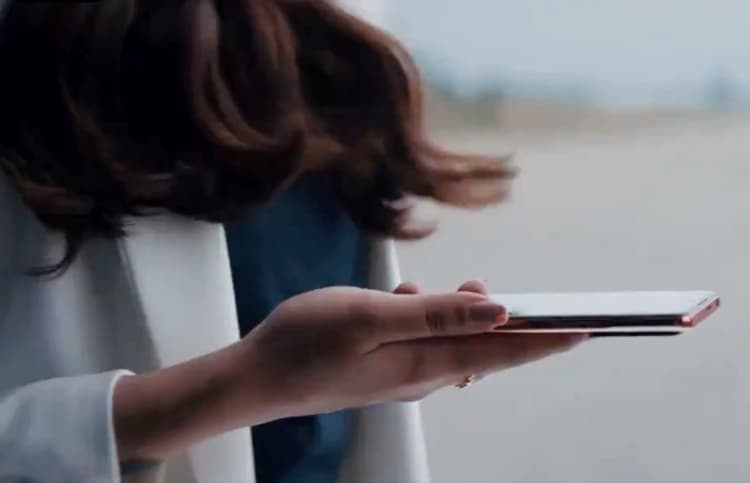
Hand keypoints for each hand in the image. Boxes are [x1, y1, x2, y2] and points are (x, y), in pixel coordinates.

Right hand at [115, 281, 583, 463]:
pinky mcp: (386, 364)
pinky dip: (434, 317)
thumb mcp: (370, 318)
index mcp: (426, 362)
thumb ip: (436, 315)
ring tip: (476, 289)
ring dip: (473, 316)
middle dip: (523, 327)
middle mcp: (423, 372)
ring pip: (457, 342)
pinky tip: (413, 300)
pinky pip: (427, 339)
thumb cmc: (306, 342)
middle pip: (488, 349)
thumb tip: (497, 312)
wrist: (257, 376)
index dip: (546, 338)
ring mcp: (404, 371)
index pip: (502, 351)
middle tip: (556, 307)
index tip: (587, 327)